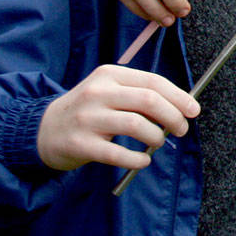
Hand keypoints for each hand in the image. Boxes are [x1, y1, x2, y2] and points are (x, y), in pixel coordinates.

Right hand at [37, 64, 199, 171]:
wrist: (42, 129)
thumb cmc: (87, 110)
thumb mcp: (109, 91)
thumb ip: (139, 94)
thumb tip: (180, 106)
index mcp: (110, 74)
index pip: (153, 82)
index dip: (178, 96)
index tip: (194, 110)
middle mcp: (98, 92)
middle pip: (148, 100)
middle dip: (173, 116)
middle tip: (181, 129)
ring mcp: (87, 118)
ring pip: (136, 125)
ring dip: (156, 137)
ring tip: (158, 143)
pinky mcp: (79, 144)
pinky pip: (117, 153)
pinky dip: (136, 159)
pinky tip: (142, 160)